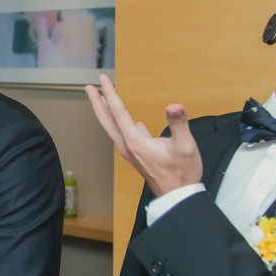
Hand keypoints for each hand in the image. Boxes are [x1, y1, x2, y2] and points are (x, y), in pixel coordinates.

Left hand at [86, 74, 201, 196]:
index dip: (110, 93)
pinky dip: (118, 123)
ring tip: (101, 99)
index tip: (103, 79)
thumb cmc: (182, 173)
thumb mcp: (185, 146)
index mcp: (136, 141)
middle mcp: (128, 146)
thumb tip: (174, 106)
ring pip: (112, 128)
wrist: (178, 197)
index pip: (118, 112)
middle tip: (89, 87)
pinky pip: (122, 135)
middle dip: (98, 102)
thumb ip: (179, 124)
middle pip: (107, 120)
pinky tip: (125, 120)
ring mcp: (130, 152)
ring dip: (105, 112)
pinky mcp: (136, 156)